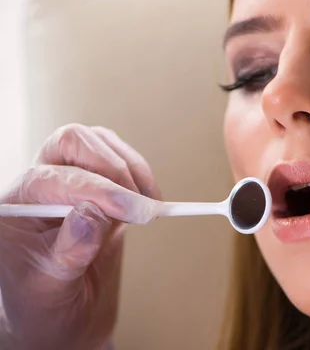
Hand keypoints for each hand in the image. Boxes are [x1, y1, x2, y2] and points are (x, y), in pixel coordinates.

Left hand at [0, 124, 161, 349]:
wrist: (62, 313)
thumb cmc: (46, 304)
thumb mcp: (52, 288)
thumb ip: (70, 250)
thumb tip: (92, 214)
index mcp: (15, 208)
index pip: (53, 179)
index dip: (95, 189)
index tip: (130, 208)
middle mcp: (38, 186)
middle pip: (71, 143)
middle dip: (111, 167)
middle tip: (139, 204)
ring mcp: (69, 181)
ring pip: (98, 143)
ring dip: (130, 169)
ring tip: (146, 206)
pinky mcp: (98, 185)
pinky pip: (118, 158)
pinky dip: (140, 173)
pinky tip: (148, 199)